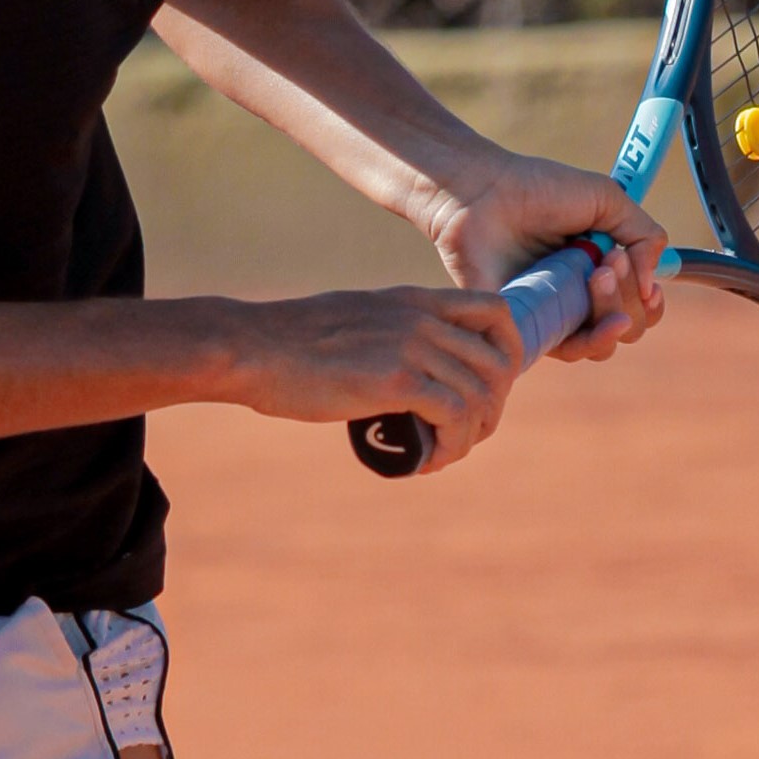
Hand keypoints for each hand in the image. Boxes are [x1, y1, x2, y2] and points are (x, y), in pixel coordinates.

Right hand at [238, 286, 523, 473]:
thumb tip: (405, 366)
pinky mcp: (397, 380)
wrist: (251, 348)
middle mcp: (421, 317)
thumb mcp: (353, 320)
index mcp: (412, 299)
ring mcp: (411, 345)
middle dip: (490, 407)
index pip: (496, 310)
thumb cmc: (289, 343)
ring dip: (469, 436)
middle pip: (497, 364)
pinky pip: (454, 418)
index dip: (507, 353)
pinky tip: (427, 459)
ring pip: (479, 396)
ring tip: (441, 452)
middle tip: (462, 434)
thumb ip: (388, 332)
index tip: (486, 387)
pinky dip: (450, 447)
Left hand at [420, 145, 666, 363]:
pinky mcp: (525, 327)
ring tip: (595, 274)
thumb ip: (644, 236)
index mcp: (595, 267)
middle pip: (626, 327)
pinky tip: (600, 319)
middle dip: (628, 298)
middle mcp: (575, 295)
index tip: (648, 283)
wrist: (483, 192)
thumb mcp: (607, 198)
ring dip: (612, 313)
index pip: (638, 305)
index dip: (649, 301)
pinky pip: (565, 352)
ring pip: (600, 344)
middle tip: (609, 260)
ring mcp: (550, 313)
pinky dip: (591, 340)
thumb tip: (650, 287)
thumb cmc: (538, 189)